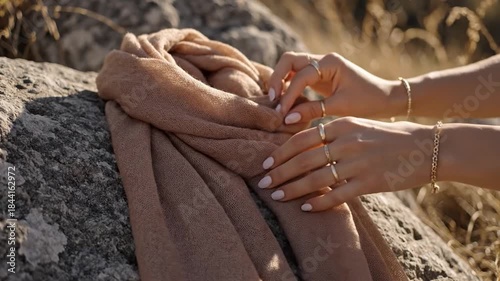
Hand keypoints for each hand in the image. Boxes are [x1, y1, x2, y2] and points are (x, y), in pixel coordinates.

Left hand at [257, 117, 432, 211]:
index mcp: (342, 125)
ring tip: (277, 196)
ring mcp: (358, 163)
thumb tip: (301, 146)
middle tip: (263, 183)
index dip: (280, 152)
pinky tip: (305, 207)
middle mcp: (347, 142)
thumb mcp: (358, 125)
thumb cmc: (387, 136)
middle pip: (303, 159)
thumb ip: (331, 133)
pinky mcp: (370, 182)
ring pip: (316, 178)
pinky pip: (338, 195)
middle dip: (279, 172)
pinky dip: (319, 203)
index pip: (301, 138)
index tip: (265, 163)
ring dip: (293, 189)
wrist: (425, 147)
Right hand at [267, 52, 403, 124]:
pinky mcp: (319, 76)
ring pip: (290, 66)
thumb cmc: (368, 102)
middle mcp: (323, 60)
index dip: (288, 94)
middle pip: (289, 60)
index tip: (282, 112)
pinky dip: (288, 86)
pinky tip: (285, 102)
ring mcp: (320, 66)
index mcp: (330, 63)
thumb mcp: (340, 107)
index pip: (300, 75)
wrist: (386, 99)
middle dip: (277, 78)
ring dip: (280, 81)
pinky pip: (296, 76)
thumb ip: (313, 110)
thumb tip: (286, 118)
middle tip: (272, 100)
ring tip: (276, 102)